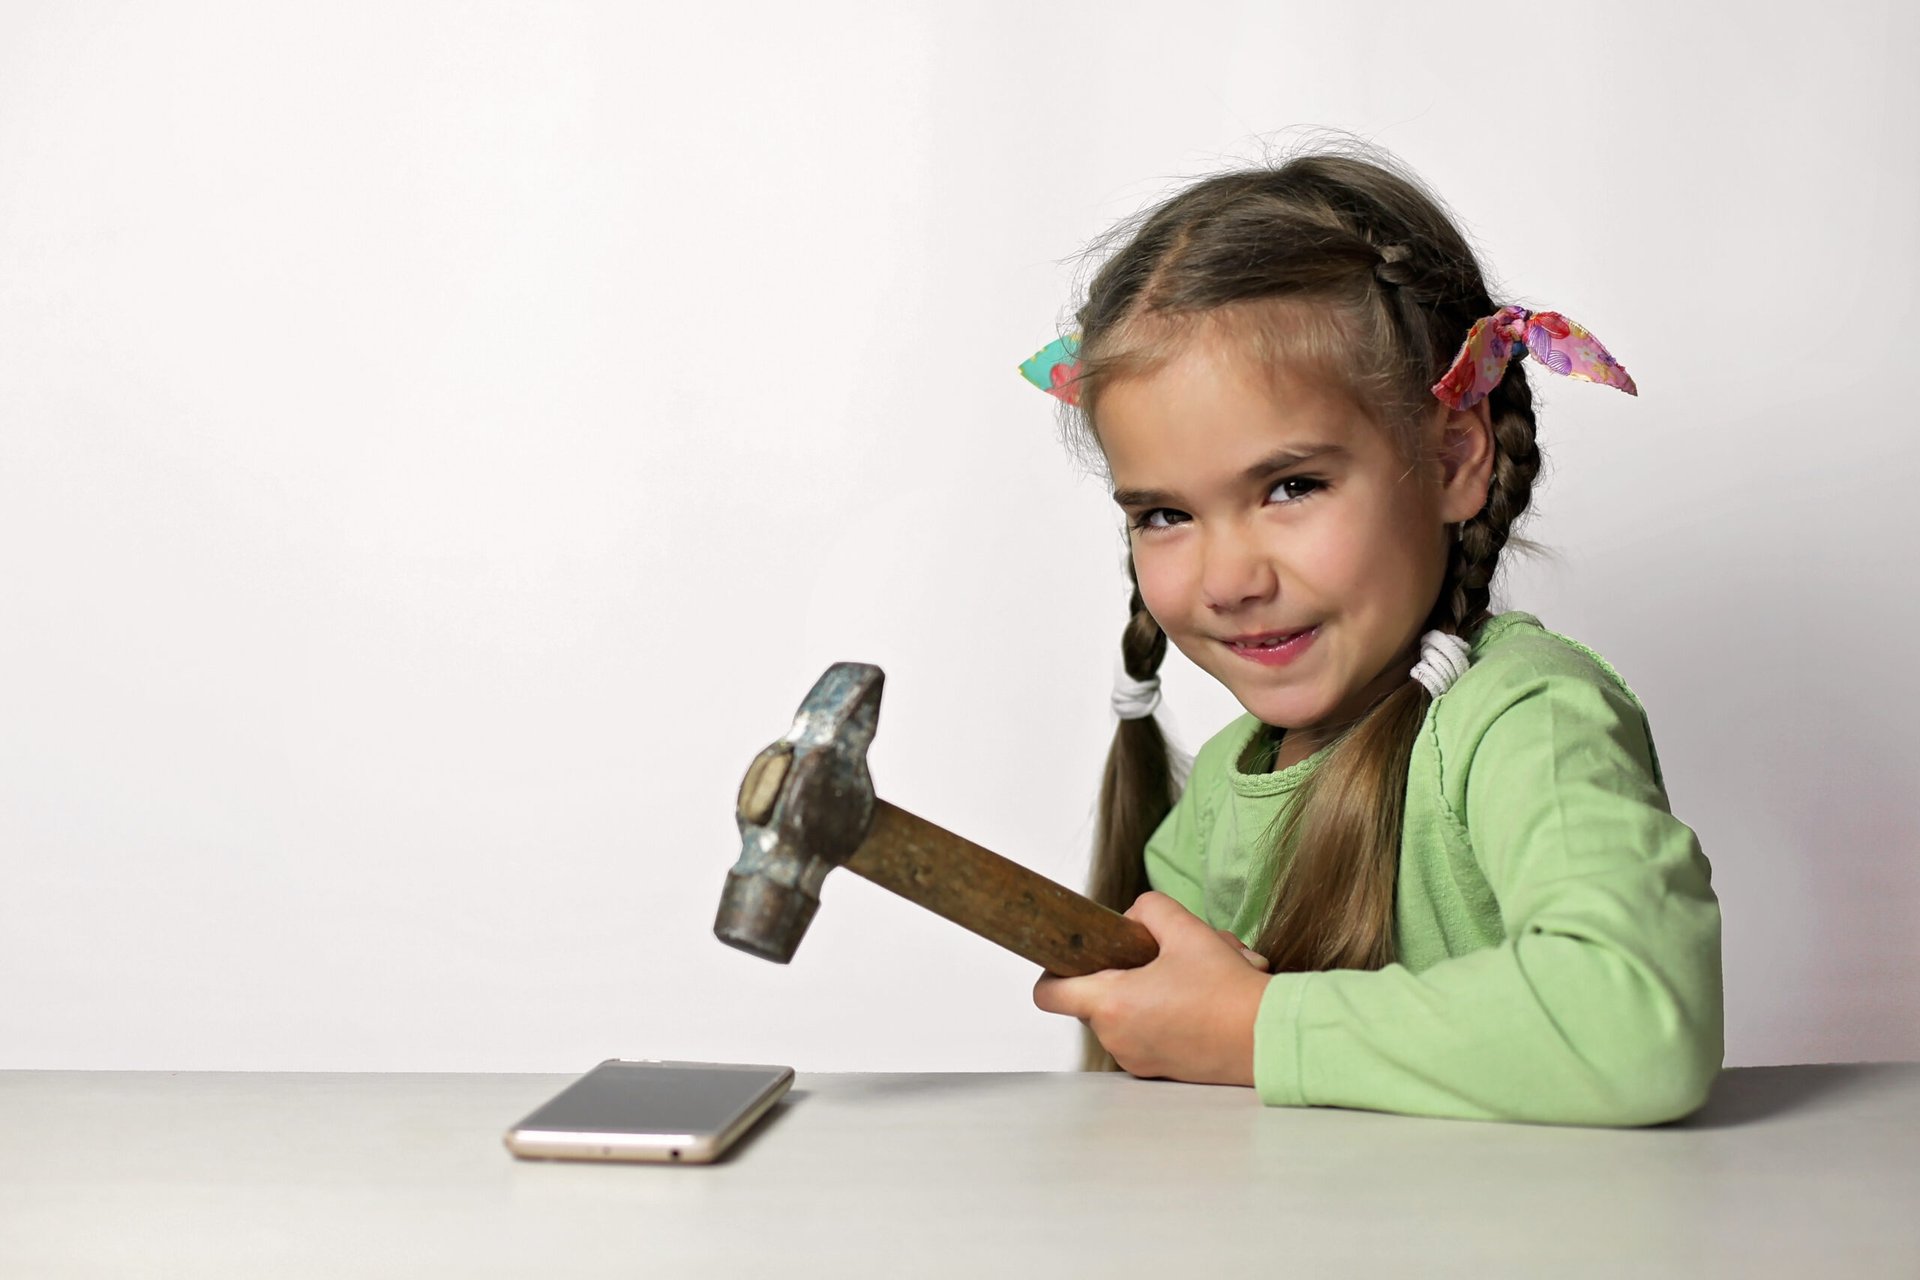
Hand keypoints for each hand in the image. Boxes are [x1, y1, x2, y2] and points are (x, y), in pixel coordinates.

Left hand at [1032, 892, 1267, 1086]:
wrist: (1270, 1038)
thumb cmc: (1228, 990)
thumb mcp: (1186, 929)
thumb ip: (1147, 910)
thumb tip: (1132, 920)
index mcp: (1111, 1005)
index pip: (1048, 994)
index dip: (1054, 968)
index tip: (1076, 953)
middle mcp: (1117, 1039)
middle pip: (1097, 994)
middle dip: (1128, 967)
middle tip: (1167, 952)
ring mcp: (1137, 1058)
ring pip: (1129, 1008)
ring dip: (1156, 985)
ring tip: (1201, 970)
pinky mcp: (1160, 1070)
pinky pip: (1150, 1030)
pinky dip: (1169, 1009)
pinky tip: (1207, 995)